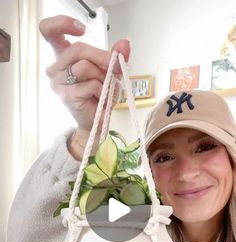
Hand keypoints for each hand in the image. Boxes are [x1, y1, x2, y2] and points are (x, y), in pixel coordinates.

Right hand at [39, 15, 129, 133]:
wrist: (97, 122)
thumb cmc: (99, 96)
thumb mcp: (108, 71)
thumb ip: (114, 56)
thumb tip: (125, 44)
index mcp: (62, 58)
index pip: (49, 31)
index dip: (62, 24)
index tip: (81, 28)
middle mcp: (55, 69)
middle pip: (77, 48)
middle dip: (101, 57)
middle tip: (114, 68)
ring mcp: (58, 83)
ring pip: (85, 66)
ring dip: (102, 78)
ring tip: (103, 89)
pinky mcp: (67, 96)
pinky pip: (90, 84)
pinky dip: (102, 91)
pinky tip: (99, 99)